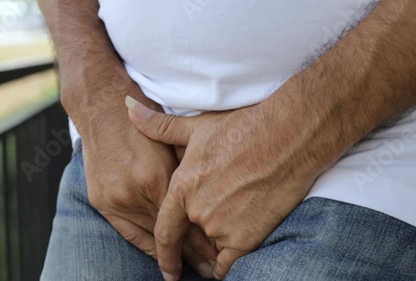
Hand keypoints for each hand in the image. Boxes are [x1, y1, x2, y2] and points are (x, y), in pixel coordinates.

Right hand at [69, 93, 217, 277]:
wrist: (103, 109)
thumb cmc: (145, 124)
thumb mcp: (175, 145)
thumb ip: (188, 176)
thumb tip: (208, 204)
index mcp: (159, 177)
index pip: (186, 221)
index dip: (203, 242)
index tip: (218, 257)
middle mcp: (136, 193)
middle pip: (171, 233)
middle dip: (193, 254)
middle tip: (211, 269)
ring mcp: (117, 199)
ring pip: (150, 236)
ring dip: (170, 254)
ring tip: (189, 269)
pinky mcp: (102, 201)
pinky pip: (128, 233)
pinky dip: (147, 246)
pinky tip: (160, 258)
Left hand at [127, 91, 321, 279]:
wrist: (287, 136)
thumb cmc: (243, 128)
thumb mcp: (198, 127)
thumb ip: (161, 127)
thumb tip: (129, 110)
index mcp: (183, 188)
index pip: (165, 230)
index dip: (164, 254)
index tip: (167, 271)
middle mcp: (197, 211)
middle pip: (194, 236)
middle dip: (200, 238)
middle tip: (216, 229)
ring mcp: (221, 226)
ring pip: (214, 247)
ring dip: (218, 246)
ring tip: (234, 227)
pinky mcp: (246, 237)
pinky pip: (230, 264)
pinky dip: (229, 264)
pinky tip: (233, 256)